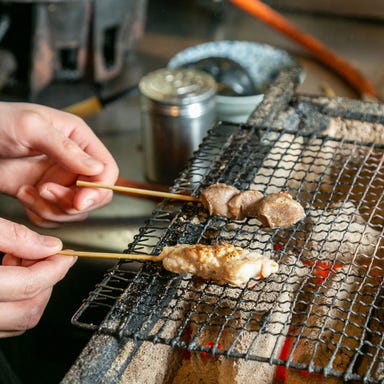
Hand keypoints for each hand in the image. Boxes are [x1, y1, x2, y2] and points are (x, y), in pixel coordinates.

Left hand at [0, 102, 118, 226]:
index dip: (99, 189)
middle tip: (47, 192)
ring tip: (29, 191)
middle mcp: (74, 162)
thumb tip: (97, 169)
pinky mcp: (44, 195)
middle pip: (95, 195)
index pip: (107, 170)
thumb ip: (66, 148)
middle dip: (72, 202)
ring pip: (75, 211)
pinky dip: (40, 215)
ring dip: (52, 209)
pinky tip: (23, 194)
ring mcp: (60, 180)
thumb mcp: (31, 127)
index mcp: (79, 140)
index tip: (80, 201)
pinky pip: (55, 217)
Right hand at [0, 218, 75, 337]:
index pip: (29, 285)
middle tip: (41, 256)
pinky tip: (10, 276)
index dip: (55, 267)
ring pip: (21, 321)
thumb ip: (15, 237)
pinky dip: (18, 302)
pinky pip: (8, 323)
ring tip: (21, 263)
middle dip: (46, 280)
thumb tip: (50, 247)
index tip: (66, 255)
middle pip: (30, 308)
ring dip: (33, 292)